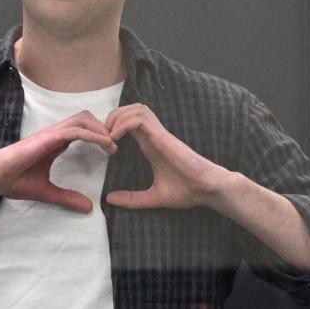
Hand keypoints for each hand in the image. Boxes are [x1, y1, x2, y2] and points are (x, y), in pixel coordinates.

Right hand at [0, 111, 116, 212]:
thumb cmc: (14, 181)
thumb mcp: (47, 192)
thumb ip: (67, 198)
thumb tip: (89, 208)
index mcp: (54, 142)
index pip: (81, 128)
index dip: (98, 134)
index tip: (111, 149)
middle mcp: (54, 134)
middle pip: (85, 118)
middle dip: (103, 128)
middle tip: (115, 144)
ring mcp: (50, 134)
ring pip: (82, 120)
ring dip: (101, 129)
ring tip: (112, 144)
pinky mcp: (47, 138)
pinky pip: (75, 131)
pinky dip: (92, 135)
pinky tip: (104, 145)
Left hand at [105, 104, 227, 209]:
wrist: (206, 190)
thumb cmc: (186, 191)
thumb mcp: (152, 197)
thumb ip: (132, 199)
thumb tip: (110, 199)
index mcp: (151, 145)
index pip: (130, 123)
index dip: (113, 127)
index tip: (104, 144)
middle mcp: (154, 136)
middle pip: (131, 109)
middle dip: (113, 117)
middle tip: (103, 135)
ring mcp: (159, 134)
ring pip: (136, 109)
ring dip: (118, 117)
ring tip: (108, 135)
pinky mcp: (163, 137)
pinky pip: (140, 120)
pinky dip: (124, 124)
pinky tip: (116, 139)